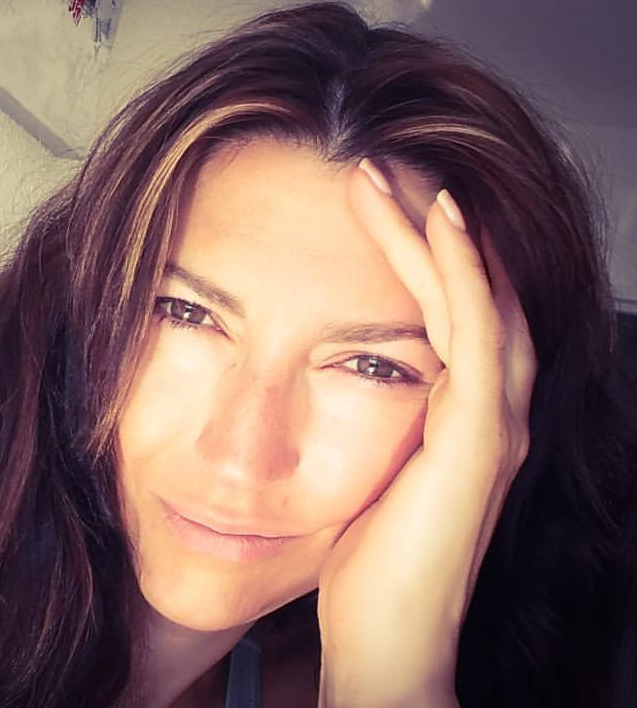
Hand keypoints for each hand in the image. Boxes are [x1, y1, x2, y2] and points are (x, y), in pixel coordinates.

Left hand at [315, 159, 536, 706]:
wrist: (386, 647)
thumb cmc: (367, 570)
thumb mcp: (361, 474)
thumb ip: (362, 423)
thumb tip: (321, 380)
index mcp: (457, 421)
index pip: (447, 314)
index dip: (419, 253)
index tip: (371, 203)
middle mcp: (488, 414)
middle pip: (472, 290)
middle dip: (430, 225)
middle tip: (382, 165)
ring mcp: (492, 425)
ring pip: (479, 296)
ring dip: (440, 229)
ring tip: (395, 171)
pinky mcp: (479, 440)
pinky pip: (476, 333)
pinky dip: (462, 269)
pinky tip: (439, 219)